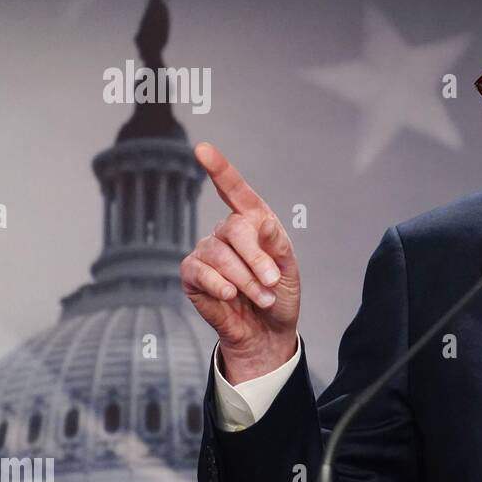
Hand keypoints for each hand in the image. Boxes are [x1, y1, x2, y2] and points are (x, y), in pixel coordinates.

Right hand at [180, 142, 300, 383]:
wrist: (266, 333)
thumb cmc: (278, 297)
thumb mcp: (288, 270)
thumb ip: (277, 245)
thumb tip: (261, 222)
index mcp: (253, 223)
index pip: (235, 191)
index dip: (220, 169)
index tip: (203, 149)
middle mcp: (227, 233)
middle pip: (234, 228)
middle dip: (256, 258)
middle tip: (270, 282)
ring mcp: (207, 252)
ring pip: (219, 254)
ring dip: (245, 280)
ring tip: (260, 297)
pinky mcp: (192, 275)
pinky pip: (200, 272)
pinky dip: (220, 286)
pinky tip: (231, 297)